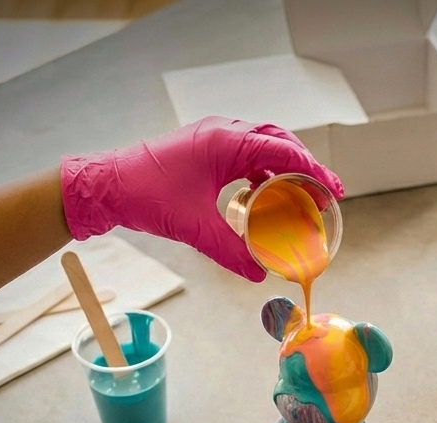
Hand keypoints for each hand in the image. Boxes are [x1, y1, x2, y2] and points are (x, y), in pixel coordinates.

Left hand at [60, 116, 342, 280]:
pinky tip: (268, 191)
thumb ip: (230, 251)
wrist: (104, 186)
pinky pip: (244, 153)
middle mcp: (222, 132)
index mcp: (225, 142)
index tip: (332, 191)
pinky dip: (263, 169)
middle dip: (305, 165)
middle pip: (279, 141)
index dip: (313, 171)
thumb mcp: (193, 227)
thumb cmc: (145, 196)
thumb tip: (259, 275)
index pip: (284, 150)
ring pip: (262, 144)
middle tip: (325, 192)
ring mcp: (212, 137)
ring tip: (303, 191)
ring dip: (285, 165)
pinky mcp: (203, 148)